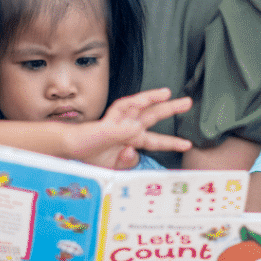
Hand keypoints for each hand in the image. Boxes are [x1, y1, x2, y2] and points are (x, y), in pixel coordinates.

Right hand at [68, 88, 192, 168]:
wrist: (72, 151)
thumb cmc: (91, 156)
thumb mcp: (115, 167)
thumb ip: (127, 162)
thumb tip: (131, 152)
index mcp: (131, 140)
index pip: (156, 140)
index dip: (172, 141)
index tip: (187, 143)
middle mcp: (128, 128)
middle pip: (153, 116)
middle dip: (171, 109)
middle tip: (188, 102)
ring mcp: (119, 123)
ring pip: (139, 106)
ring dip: (152, 98)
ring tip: (167, 93)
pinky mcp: (108, 122)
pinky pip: (121, 110)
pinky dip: (132, 106)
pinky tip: (144, 100)